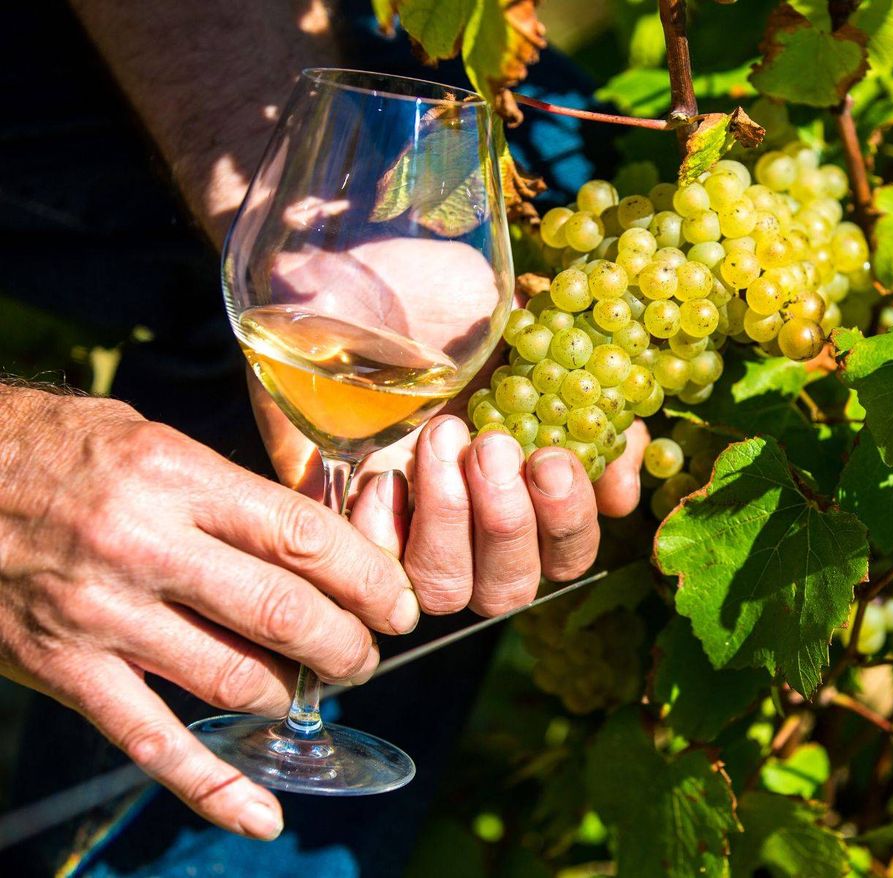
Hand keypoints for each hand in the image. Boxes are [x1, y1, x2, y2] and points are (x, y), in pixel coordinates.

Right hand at [0, 386, 418, 838]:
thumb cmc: (59, 447)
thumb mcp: (153, 441)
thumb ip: (228, 492)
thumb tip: (311, 544)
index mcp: (177, 478)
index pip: (303, 538)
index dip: (369, 579)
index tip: (399, 604)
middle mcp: (144, 546)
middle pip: (284, 613)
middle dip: (348, 646)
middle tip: (369, 653)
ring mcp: (101, 614)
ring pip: (233, 679)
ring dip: (294, 696)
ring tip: (320, 690)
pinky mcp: (63, 669)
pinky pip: (150, 740)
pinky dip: (211, 785)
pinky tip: (260, 815)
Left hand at [252, 237, 647, 614]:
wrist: (357, 284)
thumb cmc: (451, 309)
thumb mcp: (533, 338)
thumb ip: (592, 412)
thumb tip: (620, 494)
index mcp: (528, 495)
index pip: (568, 552)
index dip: (566, 520)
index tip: (550, 457)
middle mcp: (474, 529)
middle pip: (510, 587)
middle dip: (507, 523)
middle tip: (494, 446)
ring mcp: (412, 535)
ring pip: (448, 588)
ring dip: (450, 518)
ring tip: (443, 437)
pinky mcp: (352, 532)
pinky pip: (375, 571)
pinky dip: (387, 525)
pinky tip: (387, 470)